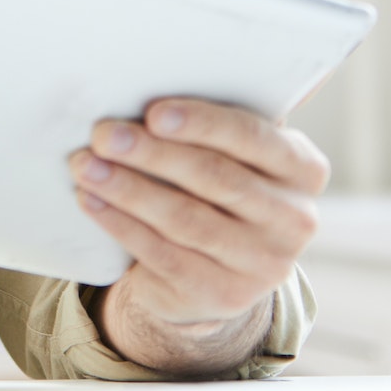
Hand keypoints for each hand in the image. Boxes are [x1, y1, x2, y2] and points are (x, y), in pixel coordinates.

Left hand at [69, 98, 328, 373]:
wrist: (218, 270)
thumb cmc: (218, 188)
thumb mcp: (232, 156)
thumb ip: (211, 128)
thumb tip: (141, 96)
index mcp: (304, 169)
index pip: (254, 138)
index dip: (203, 124)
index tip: (153, 113)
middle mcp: (295, 219)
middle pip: (215, 177)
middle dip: (153, 153)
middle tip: (104, 134)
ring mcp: (264, 263)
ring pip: (185, 218)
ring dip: (127, 188)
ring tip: (86, 165)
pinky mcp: (224, 294)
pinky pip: (164, 254)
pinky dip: (122, 224)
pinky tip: (91, 201)